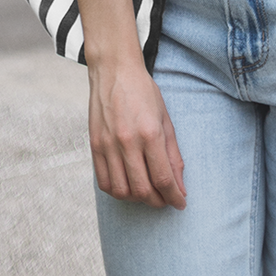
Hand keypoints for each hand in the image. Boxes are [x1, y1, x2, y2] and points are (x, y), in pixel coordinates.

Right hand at [88, 57, 186, 208]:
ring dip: (137, 199)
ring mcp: (108, 145)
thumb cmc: (143, 92)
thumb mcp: (165, 119)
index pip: (163, 178)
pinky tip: (128, 186)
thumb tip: (180, 185)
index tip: (181, 204)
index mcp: (149, 133)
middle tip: (166, 200)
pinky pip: (104, 182)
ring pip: (122, 190)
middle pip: (142, 189)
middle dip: (158, 201)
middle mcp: (127, 142)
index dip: (174, 196)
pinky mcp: (94, 146)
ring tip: (148, 193)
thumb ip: (172, 154)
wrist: (114, 71)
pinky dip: (117, 191)